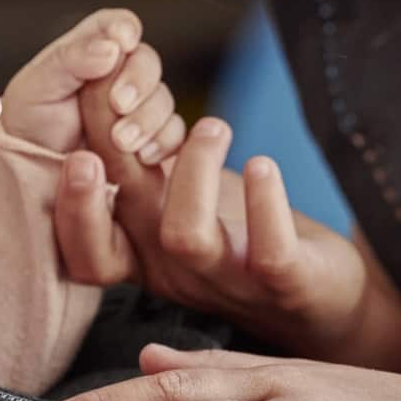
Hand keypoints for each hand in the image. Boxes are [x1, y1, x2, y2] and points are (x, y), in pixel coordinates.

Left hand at [0, 8, 188, 161]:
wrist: (34, 177)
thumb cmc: (30, 126)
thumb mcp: (36, 87)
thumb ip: (70, 59)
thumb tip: (112, 47)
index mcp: (91, 51)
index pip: (118, 26)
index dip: (125, 29)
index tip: (123, 42)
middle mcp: (120, 76)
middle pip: (148, 63)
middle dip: (138, 83)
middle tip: (118, 105)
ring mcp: (139, 108)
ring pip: (163, 100)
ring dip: (148, 120)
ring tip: (121, 142)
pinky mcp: (152, 140)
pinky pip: (173, 134)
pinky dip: (163, 142)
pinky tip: (142, 155)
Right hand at [52, 112, 373, 359]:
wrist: (330, 302)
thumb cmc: (247, 240)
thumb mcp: (185, 208)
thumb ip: (144, 173)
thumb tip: (104, 97)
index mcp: (147, 258)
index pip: (86, 251)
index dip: (70, 208)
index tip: (72, 148)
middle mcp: (178, 275)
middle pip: (119, 235)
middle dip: (103, 178)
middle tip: (110, 109)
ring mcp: (229, 283)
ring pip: (185, 235)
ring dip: (193, 171)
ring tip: (213, 125)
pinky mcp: (286, 283)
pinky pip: (270, 251)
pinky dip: (264, 203)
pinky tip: (262, 164)